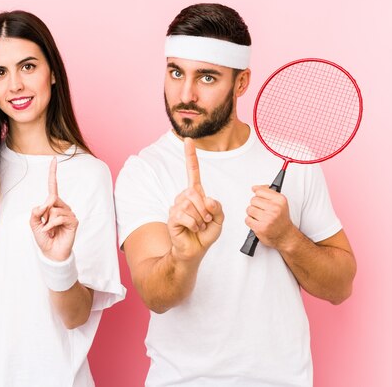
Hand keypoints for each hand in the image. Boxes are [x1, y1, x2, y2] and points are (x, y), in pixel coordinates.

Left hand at [30, 158, 78, 261]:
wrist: (51, 253)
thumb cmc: (43, 237)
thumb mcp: (33, 224)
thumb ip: (35, 213)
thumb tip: (44, 204)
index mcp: (52, 204)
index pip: (53, 186)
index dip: (53, 173)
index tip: (54, 159)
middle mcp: (62, 206)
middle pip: (51, 200)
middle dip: (44, 213)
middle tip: (44, 225)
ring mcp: (69, 213)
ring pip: (54, 209)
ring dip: (47, 222)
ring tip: (50, 230)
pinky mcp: (73, 221)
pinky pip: (59, 217)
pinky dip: (51, 225)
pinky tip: (53, 232)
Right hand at [168, 138, 223, 260]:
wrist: (193, 251)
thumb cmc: (205, 235)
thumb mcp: (219, 220)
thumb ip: (218, 207)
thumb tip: (207, 198)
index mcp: (196, 194)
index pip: (193, 172)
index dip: (190, 156)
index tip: (188, 140)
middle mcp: (184, 197)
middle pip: (196, 192)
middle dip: (206, 209)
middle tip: (206, 221)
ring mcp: (176, 206)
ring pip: (192, 205)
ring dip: (201, 219)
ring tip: (199, 226)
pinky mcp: (172, 217)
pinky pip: (186, 216)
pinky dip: (194, 224)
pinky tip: (193, 229)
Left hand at [245, 185, 295, 249]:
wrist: (286, 236)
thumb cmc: (282, 220)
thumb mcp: (280, 203)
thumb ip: (268, 193)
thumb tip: (256, 187)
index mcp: (279, 200)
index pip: (260, 191)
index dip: (258, 195)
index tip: (260, 198)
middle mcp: (274, 208)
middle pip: (253, 200)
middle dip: (255, 205)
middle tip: (262, 211)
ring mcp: (267, 218)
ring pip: (249, 209)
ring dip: (252, 214)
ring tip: (260, 217)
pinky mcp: (260, 227)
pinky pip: (247, 219)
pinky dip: (250, 221)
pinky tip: (258, 222)